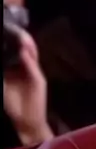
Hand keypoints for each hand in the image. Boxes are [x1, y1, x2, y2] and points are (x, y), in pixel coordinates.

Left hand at [4, 28, 52, 144]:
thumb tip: (12, 54)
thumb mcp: (4, 86)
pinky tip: (24, 50)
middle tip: (13, 27)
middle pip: (24, 49)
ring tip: (20, 35)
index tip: (7, 30)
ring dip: (26, 44)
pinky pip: (33, 66)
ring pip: (30, 54)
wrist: (28, 121)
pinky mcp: (38, 79)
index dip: (12, 40)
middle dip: (19, 38)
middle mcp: (26, 68)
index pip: (15, 50)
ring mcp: (34, 73)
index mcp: (17, 68)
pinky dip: (28, 58)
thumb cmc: (14, 106)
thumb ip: (10, 71)